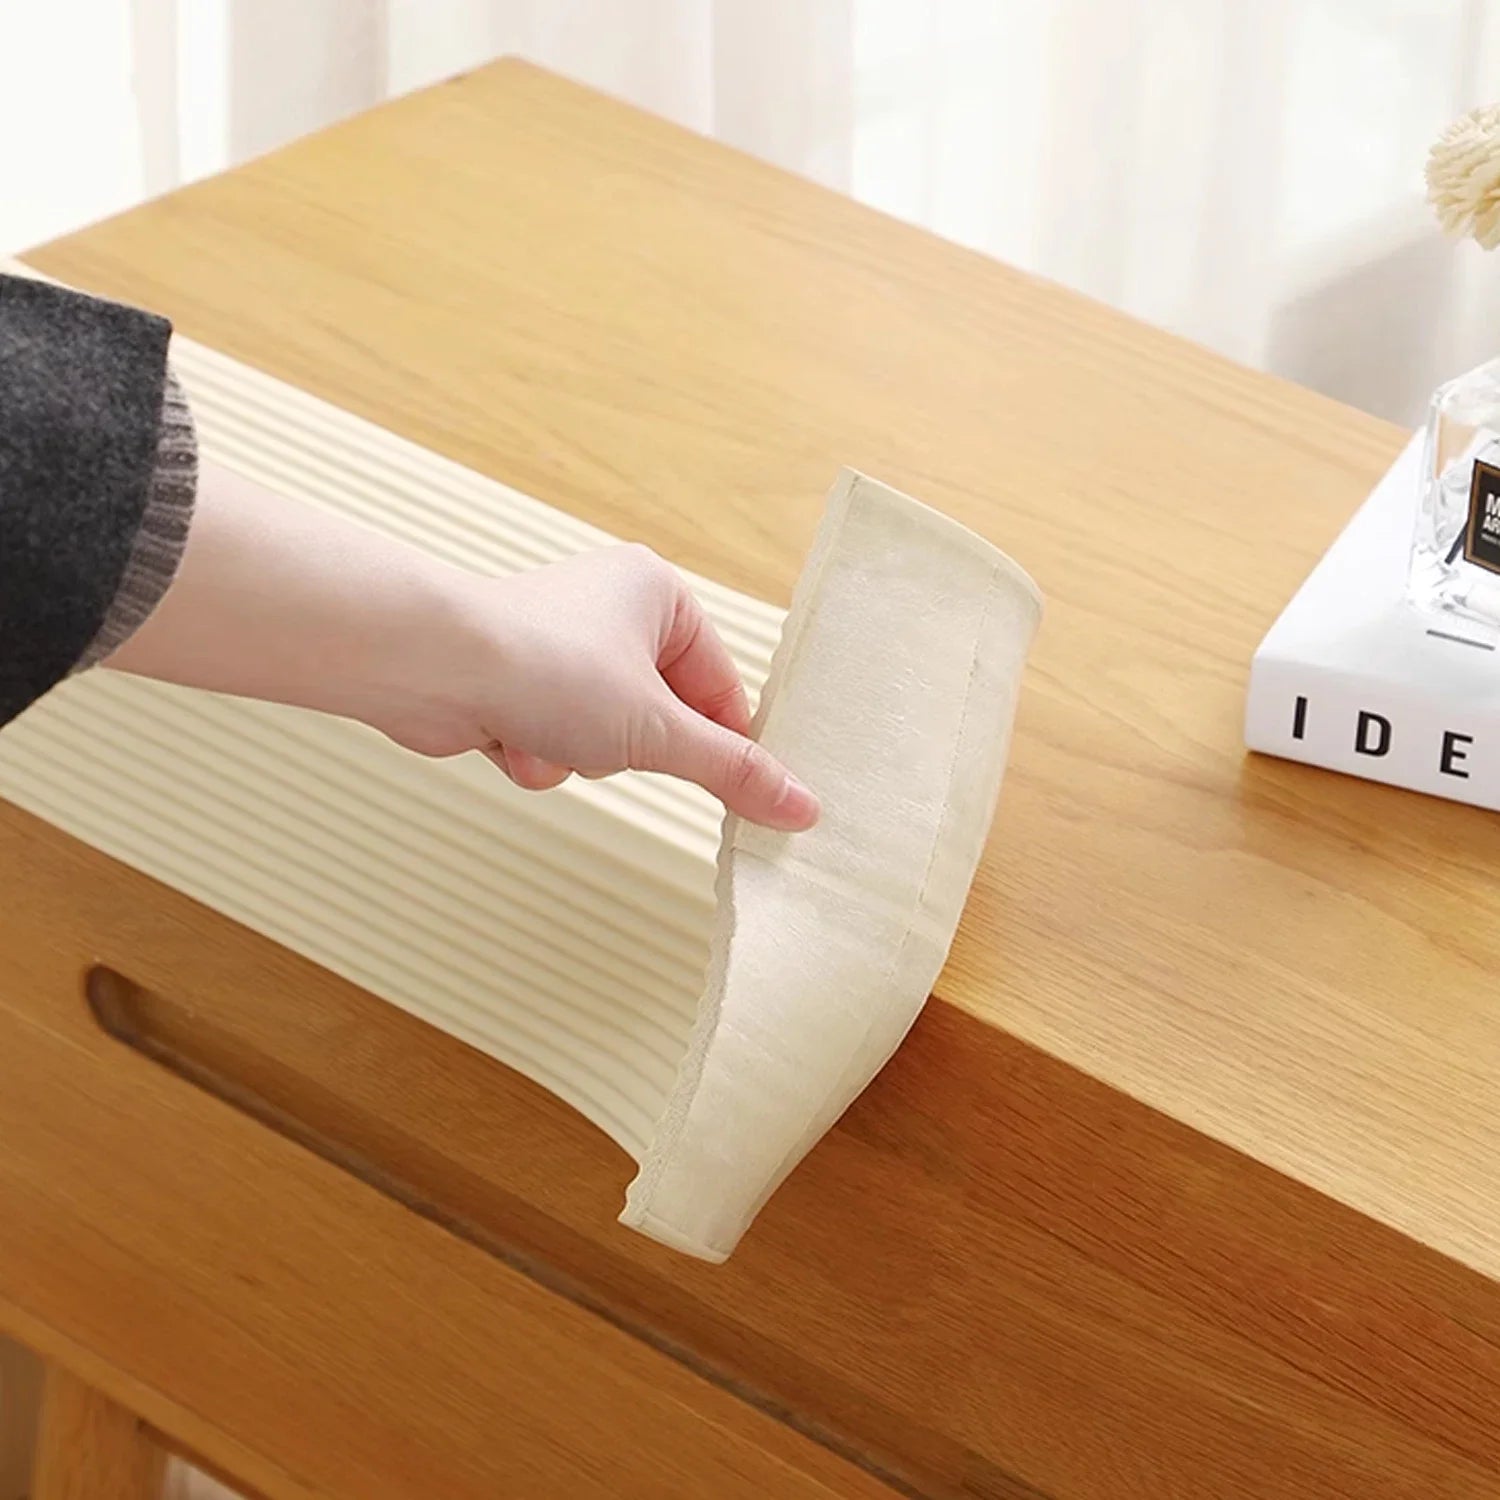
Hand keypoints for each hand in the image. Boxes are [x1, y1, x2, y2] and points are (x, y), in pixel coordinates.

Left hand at [107, 462, 818, 830]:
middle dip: (627, 748)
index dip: (723, 744)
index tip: (735, 793)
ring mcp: (561, 646)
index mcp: (659, 594)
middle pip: (662, 718)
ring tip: (548, 731)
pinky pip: (555, 741)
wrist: (427, 664)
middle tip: (611, 741)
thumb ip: (732, 772)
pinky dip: (536, 753)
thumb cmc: (545, 669)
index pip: (723, 687)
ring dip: (578, 756)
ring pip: (604, 740)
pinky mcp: (517, 682)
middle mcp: (611, 610)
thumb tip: (803, 807)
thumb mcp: (657, 730)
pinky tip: (507, 738)